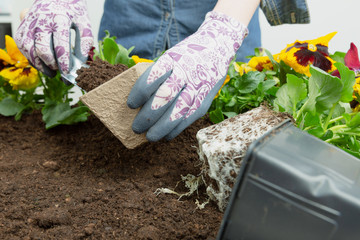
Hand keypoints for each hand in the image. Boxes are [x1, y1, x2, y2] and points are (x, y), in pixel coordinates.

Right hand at [15, 0, 92, 75]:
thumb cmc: (72, 9)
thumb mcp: (84, 22)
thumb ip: (85, 41)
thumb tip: (82, 62)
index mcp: (60, 18)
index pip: (61, 45)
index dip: (64, 62)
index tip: (68, 73)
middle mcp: (42, 20)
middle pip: (43, 49)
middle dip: (52, 65)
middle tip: (61, 72)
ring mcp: (30, 22)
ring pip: (28, 49)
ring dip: (39, 64)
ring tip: (51, 72)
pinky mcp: (23, 25)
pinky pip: (22, 45)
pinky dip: (30, 57)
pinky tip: (42, 63)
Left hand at [127, 11, 247, 141]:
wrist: (217, 46)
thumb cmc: (185, 55)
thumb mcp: (171, 56)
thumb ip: (159, 76)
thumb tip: (138, 103)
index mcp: (172, 58)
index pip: (154, 76)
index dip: (141, 92)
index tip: (130, 105)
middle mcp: (186, 72)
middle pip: (165, 96)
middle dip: (148, 115)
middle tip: (136, 127)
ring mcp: (198, 86)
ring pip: (179, 111)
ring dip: (162, 127)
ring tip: (149, 137)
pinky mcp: (205, 99)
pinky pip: (190, 117)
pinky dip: (176, 129)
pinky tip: (166, 136)